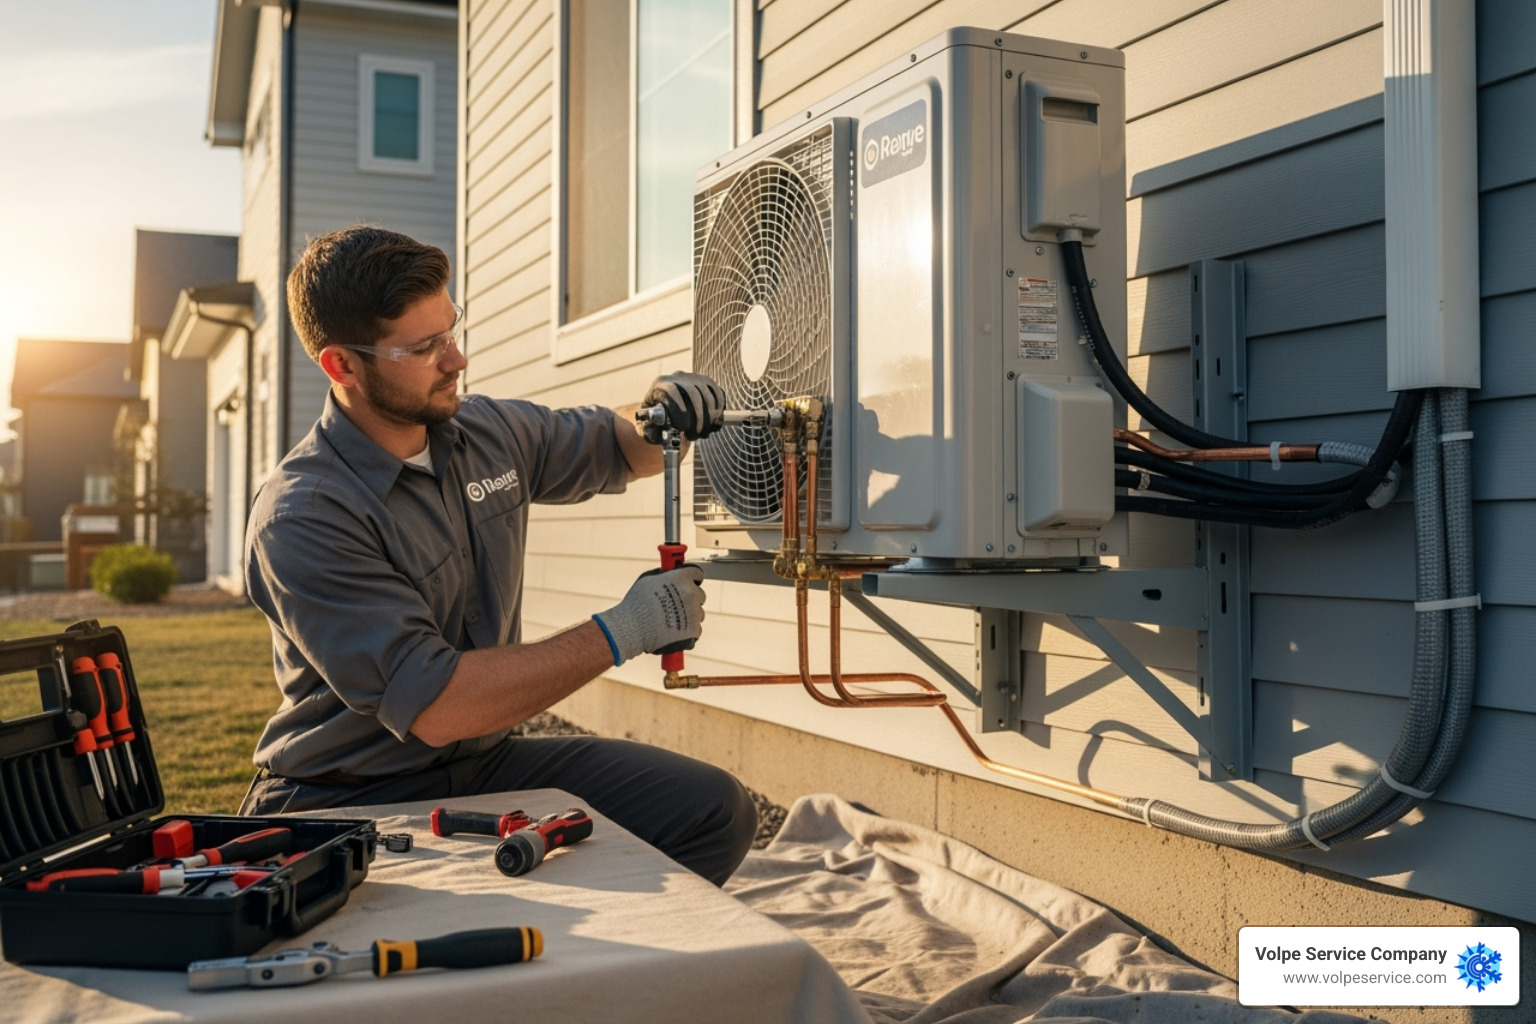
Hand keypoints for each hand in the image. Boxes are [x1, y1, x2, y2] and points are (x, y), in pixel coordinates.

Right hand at [591, 565, 706, 665]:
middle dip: (690, 599)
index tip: (690, 583)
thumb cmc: (637, 604)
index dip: (692, 579)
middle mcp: (691, 593)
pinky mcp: (694, 631)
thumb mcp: (648, 579)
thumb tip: (670, 574)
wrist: (633, 628)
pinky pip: (695, 629)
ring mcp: (694, 613)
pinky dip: (687, 632)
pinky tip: (673, 631)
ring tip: (671, 620)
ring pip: (698, 613)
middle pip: (700, 595)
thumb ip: (664, 575)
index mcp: (681, 578)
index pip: (697, 574)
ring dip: (689, 616)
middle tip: (676, 604)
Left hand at [643, 372, 725, 441]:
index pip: (672, 392)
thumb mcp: (648, 427)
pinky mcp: (708, 383)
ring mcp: (695, 378)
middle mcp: (678, 377)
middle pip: (693, 394)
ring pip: (708, 396)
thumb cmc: (655, 422)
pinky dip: (718, 412)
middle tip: (695, 436)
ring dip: (708, 419)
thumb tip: (658, 430)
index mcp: (660, 385)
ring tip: (702, 433)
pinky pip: (718, 395)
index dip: (680, 412)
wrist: (666, 410)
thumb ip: (650, 430)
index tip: (682, 429)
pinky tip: (712, 424)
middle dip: (697, 419)